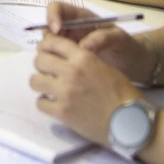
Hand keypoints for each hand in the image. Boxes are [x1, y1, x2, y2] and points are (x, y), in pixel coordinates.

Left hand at [30, 31, 142, 146]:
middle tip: (48, 73)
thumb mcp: (104, 67)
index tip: (46, 52)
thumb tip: (64, 61)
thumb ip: (83, 61)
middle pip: (39, 60)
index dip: (46, 47)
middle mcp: (70, 71)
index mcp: (83, 57)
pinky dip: (45, 103)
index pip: (53, 43)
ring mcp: (64, 92)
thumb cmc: (122, 93)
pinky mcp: (62, 112)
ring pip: (34, 81)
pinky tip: (54, 104)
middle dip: (42, 65)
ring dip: (40, 83)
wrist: (129, 121)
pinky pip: (40, 103)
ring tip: (49, 89)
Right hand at [42, 2, 155, 84]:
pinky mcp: (68, 61)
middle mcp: (70, 29)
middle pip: (47, 28)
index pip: (57, 8)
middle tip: (58, 53)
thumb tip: (85, 46)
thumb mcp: (119, 38)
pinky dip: (54, 66)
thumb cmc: (125, 46)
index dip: (52, 16)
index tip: (56, 30)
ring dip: (50, 54)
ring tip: (63, 66)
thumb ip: (103, 38)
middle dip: (48, 39)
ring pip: (47, 46)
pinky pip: (54, 61)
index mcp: (80, 17)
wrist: (130, 64)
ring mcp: (68, 45)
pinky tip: (65, 74)